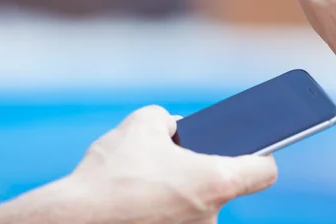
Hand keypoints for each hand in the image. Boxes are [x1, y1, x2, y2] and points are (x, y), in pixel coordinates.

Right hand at [67, 105, 276, 223]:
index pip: (264, 172)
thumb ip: (171, 121)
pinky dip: (161, 211)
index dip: (262, 156)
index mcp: (216, 182)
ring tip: (145, 182)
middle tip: (176, 160)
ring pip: (194, 207)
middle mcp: (211, 218)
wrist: (71, 222)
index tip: (256, 148)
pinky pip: (174, 222)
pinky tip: (136, 202)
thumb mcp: (143, 124)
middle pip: (222, 188)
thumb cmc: (111, 172)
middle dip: (200, 172)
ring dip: (178, 193)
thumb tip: (178, 130)